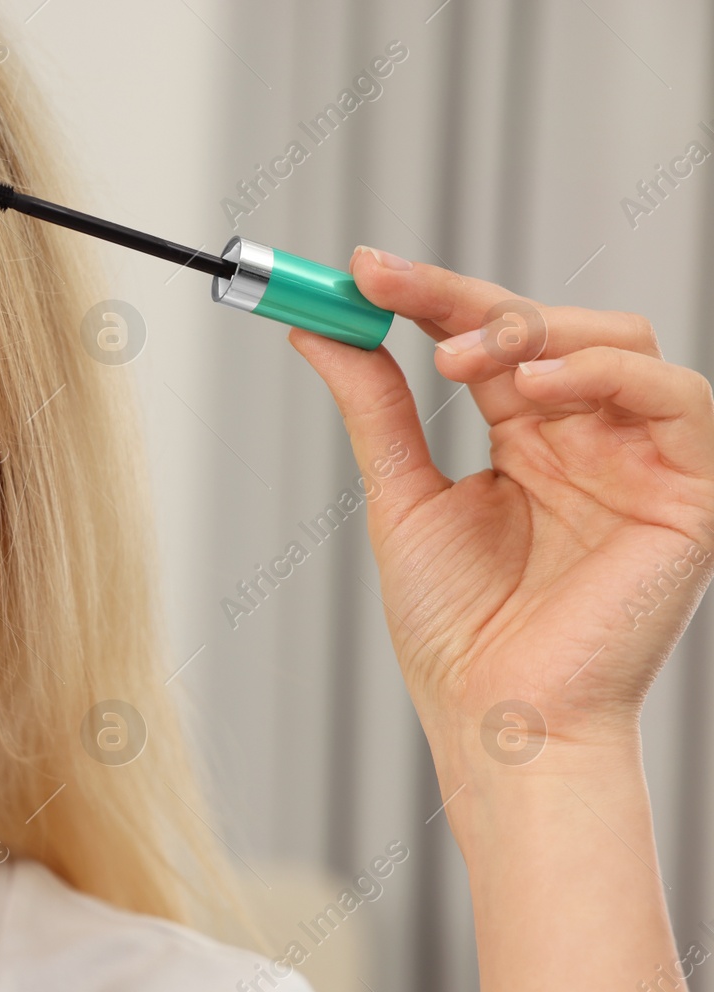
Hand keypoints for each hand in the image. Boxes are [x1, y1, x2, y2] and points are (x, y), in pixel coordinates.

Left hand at [288, 248, 713, 785]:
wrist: (497, 717)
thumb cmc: (457, 632)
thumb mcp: (402, 499)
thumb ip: (376, 409)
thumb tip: (320, 333)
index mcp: (527, 441)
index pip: (487, 340)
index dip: (429, 295)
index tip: (361, 270)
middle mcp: (587, 441)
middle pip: (550, 326)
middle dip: (469, 300)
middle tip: (394, 296)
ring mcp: (640, 462)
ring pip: (619, 340)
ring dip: (534, 329)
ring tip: (457, 359)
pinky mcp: (691, 492)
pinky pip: (677, 396)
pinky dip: (604, 374)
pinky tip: (531, 390)